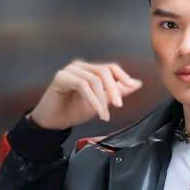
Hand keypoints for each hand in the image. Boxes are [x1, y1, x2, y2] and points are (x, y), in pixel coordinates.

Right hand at [28, 58, 143, 130]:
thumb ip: (116, 93)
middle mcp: (80, 67)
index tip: (132, 86)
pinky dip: (92, 99)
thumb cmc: (73, 111)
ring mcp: (70, 70)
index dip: (123, 76)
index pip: (110, 67)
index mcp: (90, 70)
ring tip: (104, 115)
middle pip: (104, 71)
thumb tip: (136, 84)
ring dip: (102, 99)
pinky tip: (96, 110)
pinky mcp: (61, 77)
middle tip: (119, 105)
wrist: (53, 122)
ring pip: (94, 79)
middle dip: (114, 89)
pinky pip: (82, 85)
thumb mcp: (101, 102)